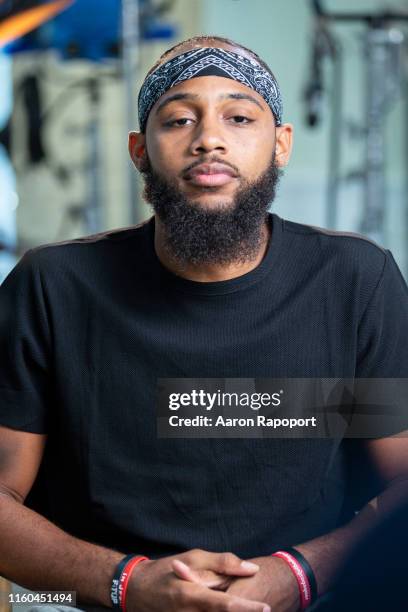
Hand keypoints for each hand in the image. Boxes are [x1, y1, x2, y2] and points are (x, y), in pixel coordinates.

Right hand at [125, 548, 271, 610]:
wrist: (135, 590)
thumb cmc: (167, 570)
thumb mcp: (193, 558)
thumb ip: (222, 563)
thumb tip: (252, 569)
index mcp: (191, 595)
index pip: (226, 605)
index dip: (248, 608)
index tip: (266, 607)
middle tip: (259, 607)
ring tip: (243, 605)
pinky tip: (223, 606)